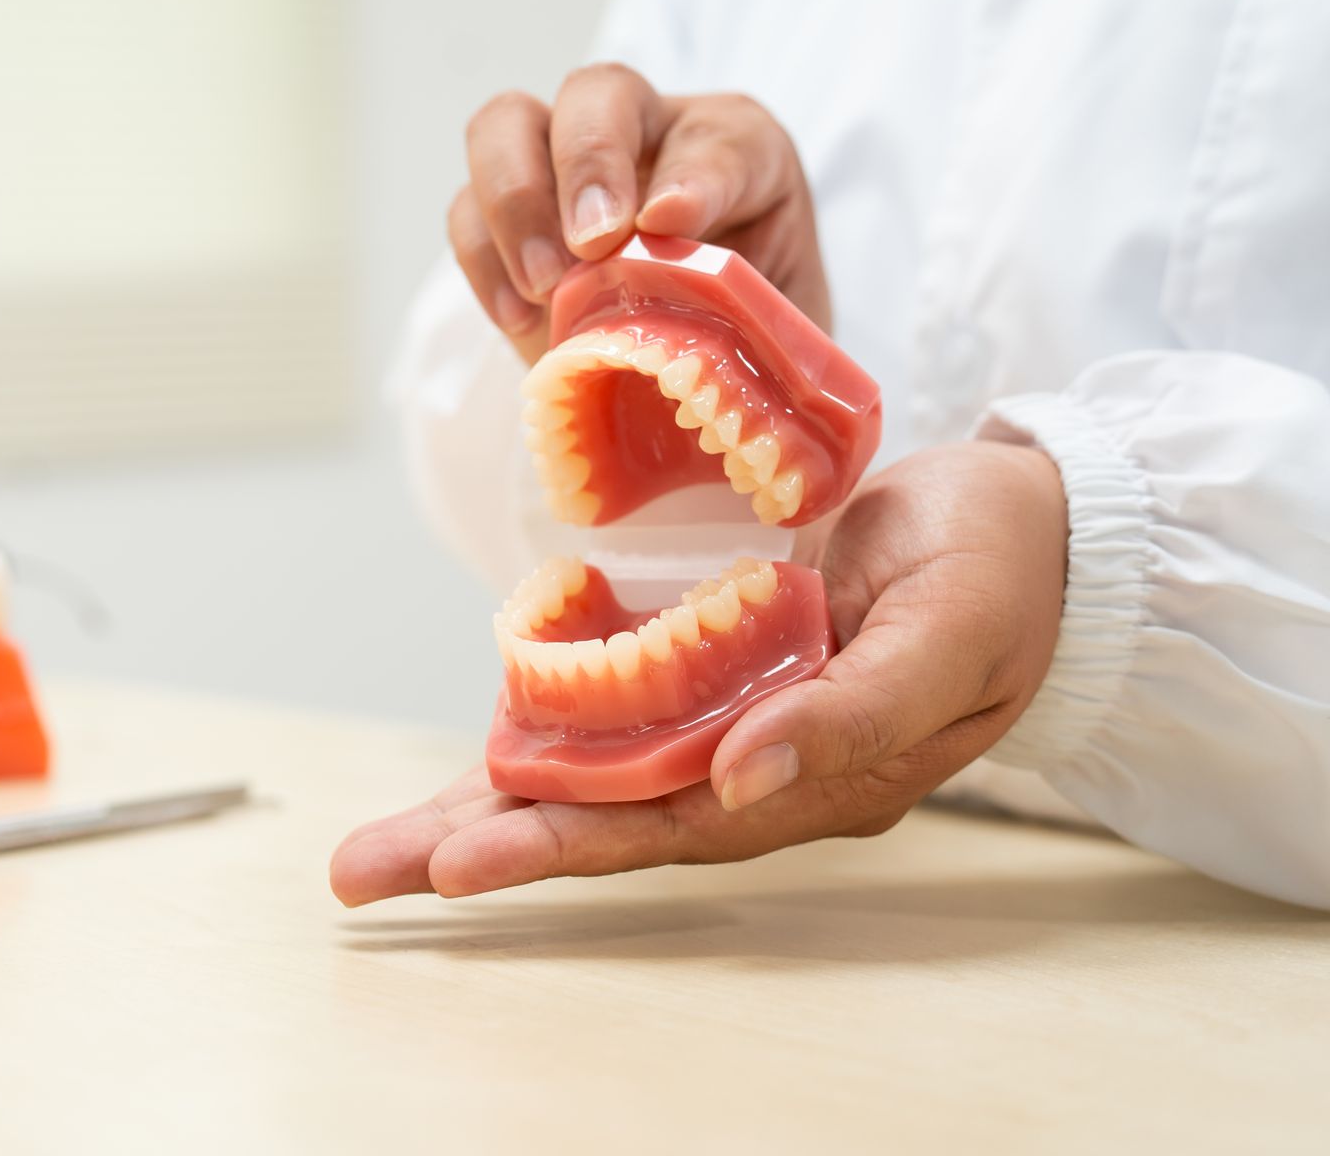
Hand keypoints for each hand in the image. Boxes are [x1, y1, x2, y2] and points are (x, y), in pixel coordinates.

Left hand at [329, 442, 1066, 904]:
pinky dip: (540, 717)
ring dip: (486, 797)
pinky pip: (613, 694)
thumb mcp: (944, 639)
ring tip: (382, 845)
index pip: (661, 826)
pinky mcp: (713, 648)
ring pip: (590, 764)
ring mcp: (727, 706)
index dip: (560, 843)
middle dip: (480, 842)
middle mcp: (750, 758)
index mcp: (806, 778)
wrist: (1032, 524)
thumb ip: (850, 715)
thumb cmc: (1000, 575)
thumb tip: (738, 774)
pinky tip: (473, 746)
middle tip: (364, 873)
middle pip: (599, 814)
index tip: (458, 864)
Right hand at [448, 69, 828, 364]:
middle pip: (600, 92)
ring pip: (508, 125)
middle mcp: (647, 136)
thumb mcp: (774, 329)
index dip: (695, 174)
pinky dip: (481, 259)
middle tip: (592, 244)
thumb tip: (685, 320)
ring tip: (545, 285)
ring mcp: (564, 170)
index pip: (720, 139)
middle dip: (587, 160)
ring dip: (516, 200)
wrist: (692, 376)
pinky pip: (465, 208)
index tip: (668, 224)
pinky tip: (518, 317)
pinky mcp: (507, 222)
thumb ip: (748, 314)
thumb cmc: (742, 340)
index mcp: (736, 151)